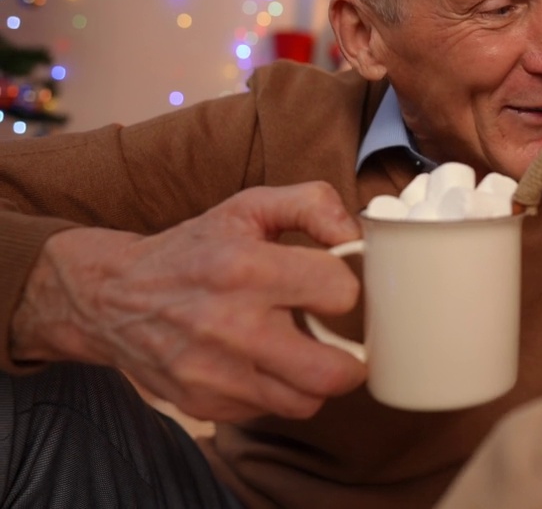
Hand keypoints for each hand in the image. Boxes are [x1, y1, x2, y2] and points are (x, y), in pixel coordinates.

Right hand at [12, 182, 367, 421]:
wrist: (112, 298)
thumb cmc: (193, 250)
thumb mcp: (248, 207)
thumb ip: (313, 204)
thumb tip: (355, 237)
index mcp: (245, 269)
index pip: (340, 293)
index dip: (344, 288)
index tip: (329, 287)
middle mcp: (229, 327)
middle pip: (330, 372)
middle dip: (351, 357)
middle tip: (344, 342)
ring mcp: (214, 374)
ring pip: (305, 402)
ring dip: (316, 380)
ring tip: (306, 353)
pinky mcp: (203, 405)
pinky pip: (269, 412)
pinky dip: (277, 392)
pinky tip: (265, 364)